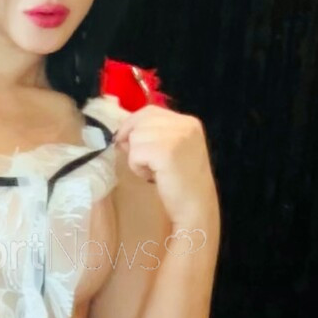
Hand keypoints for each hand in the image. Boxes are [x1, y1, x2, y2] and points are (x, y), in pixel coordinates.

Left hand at [112, 104, 219, 226]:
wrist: (196, 207)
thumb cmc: (182, 183)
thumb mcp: (173, 150)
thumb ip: (154, 135)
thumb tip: (121, 134)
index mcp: (189, 122)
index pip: (150, 111)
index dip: (132, 124)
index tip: (127, 142)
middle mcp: (185, 124)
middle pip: (140, 122)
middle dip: (134, 142)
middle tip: (147, 163)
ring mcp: (177, 136)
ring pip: (135, 137)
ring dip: (137, 157)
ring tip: (154, 171)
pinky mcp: (166, 151)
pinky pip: (135, 153)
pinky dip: (138, 167)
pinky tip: (153, 177)